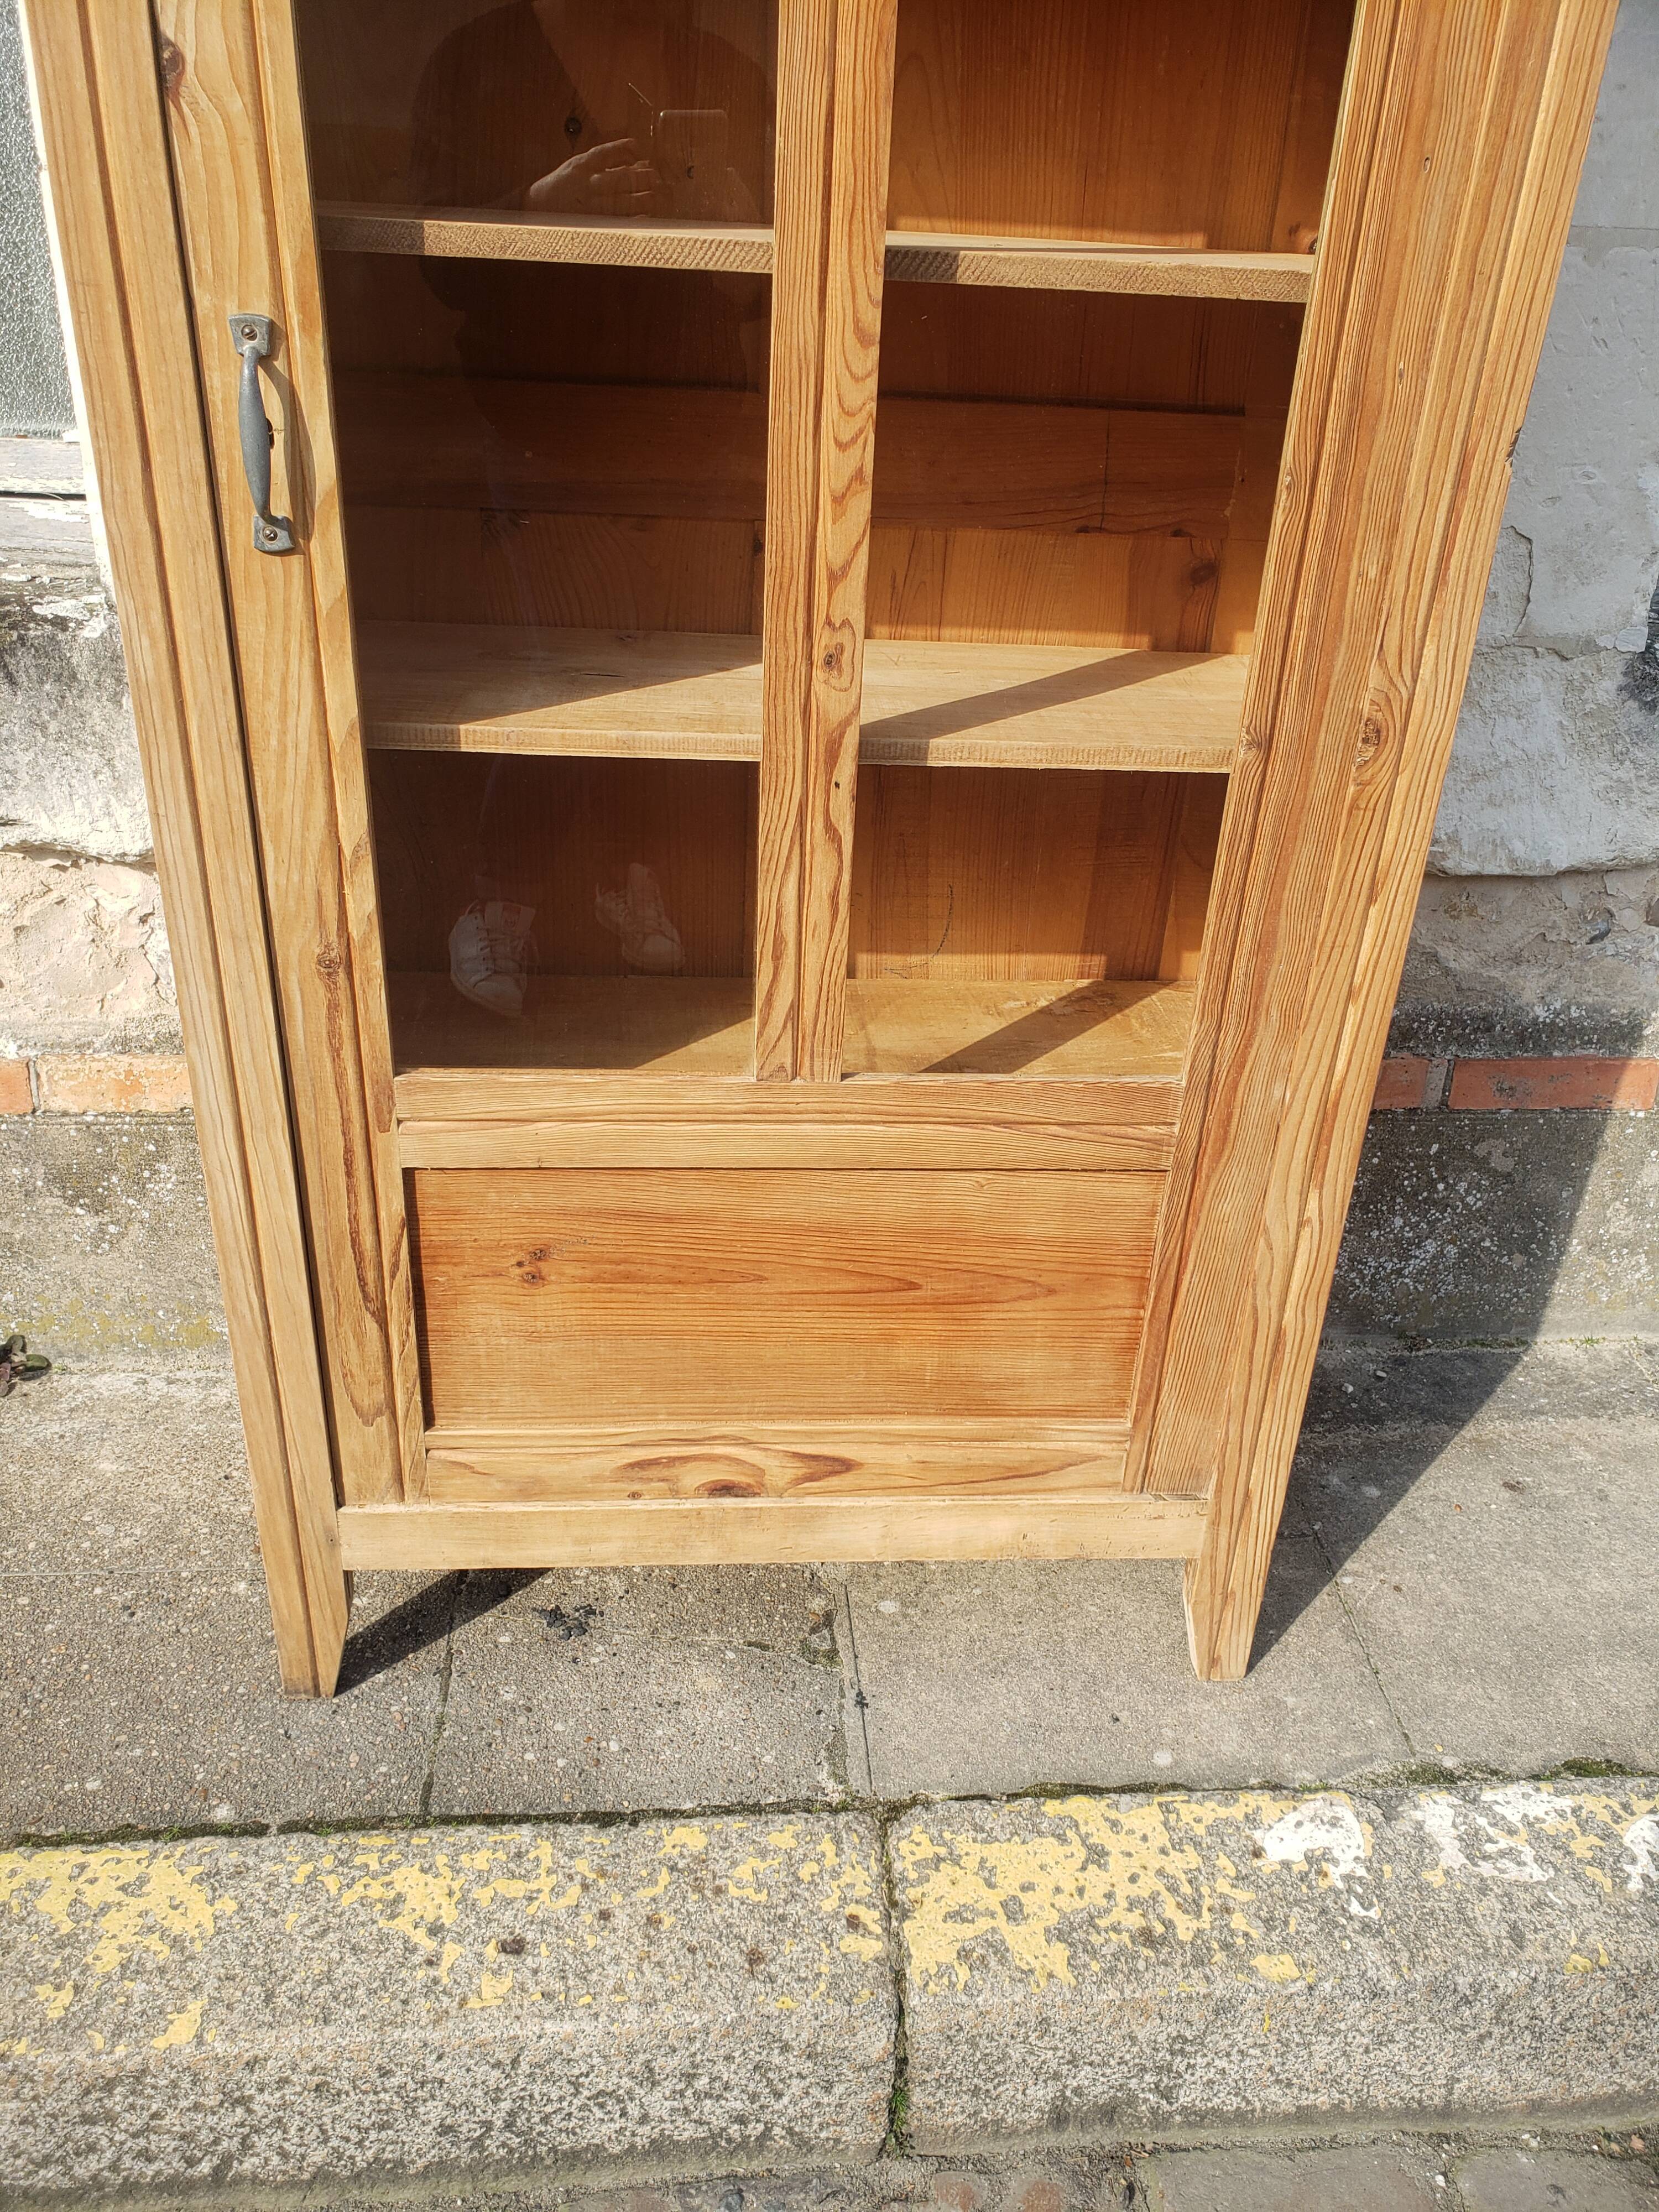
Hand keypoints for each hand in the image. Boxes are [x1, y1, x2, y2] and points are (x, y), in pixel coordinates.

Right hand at [523, 137, 664, 215]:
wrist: (538, 208)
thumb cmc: (563, 185)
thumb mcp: (578, 165)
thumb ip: (605, 162)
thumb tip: (638, 161)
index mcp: (581, 166)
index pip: (606, 153)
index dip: (625, 149)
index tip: (637, 148)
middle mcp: (587, 185)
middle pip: (620, 178)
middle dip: (641, 177)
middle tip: (654, 176)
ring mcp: (591, 206)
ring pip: (623, 202)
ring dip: (643, 198)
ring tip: (654, 195)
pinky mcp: (594, 225)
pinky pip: (619, 223)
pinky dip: (634, 220)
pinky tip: (645, 216)